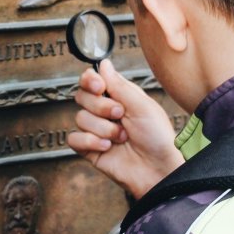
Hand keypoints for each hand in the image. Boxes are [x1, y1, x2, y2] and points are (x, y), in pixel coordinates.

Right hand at [69, 60, 184, 199]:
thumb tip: (104, 63)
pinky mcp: (90, 149)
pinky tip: (108, 147)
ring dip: (102, 128)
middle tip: (120, 115)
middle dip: (101, 106)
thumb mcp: (143, 106)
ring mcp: (96, 130)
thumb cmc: (157, 138)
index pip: (92, 80)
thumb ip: (119, 85)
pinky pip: (74, 138)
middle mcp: (104, 111)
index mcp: (118, 96)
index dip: (90, 80)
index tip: (99, 86)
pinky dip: (91, 142)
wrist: (158, 170)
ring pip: (80, 118)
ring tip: (121, 137)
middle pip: (81, 96)